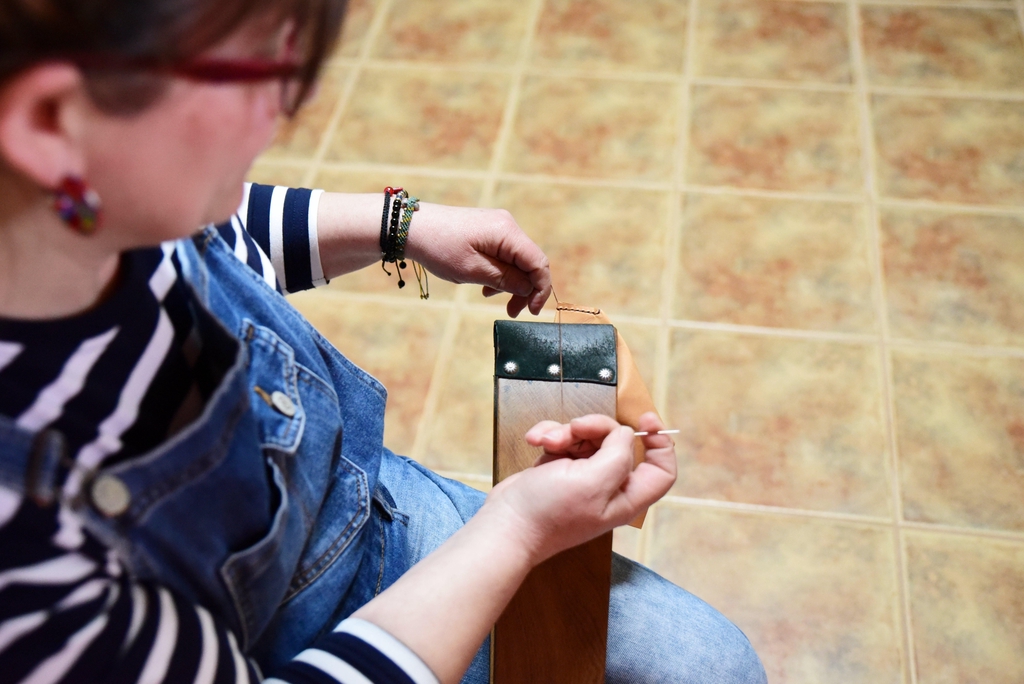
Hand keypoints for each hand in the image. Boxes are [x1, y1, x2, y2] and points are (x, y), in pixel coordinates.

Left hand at [404, 203, 550, 316]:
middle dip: (525, 289)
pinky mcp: (486, 231)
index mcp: (507, 232)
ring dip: (511, 282)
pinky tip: (485, 285)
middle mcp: (507, 225)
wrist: (410, 227)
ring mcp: (497, 226)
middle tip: (513, 312)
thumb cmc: (439, 247)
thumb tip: (529, 288)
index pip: (539, 262)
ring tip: (491, 298)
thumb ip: (505, 280)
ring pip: (517, 260)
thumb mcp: (473, 270)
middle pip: (530, 261)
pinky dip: (499, 272)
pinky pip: (503, 254)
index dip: (541, 289)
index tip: (532, 311)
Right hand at [485, 412, 676, 565]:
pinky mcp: (560, 467)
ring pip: (588, 436)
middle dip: (596, 428)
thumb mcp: (593, 482)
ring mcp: (584, 475)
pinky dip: (550, 435)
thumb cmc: (549, 512)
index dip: (660, 443)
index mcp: (626, 497)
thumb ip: (619, 454)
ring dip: (565, 432)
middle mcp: (609, 486)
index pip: (662, 470)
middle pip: (619, 441)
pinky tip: (535, 441)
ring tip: (547, 443)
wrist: (506, 525)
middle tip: (575, 428)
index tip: (645, 419)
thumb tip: (624, 434)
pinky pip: (565, 439)